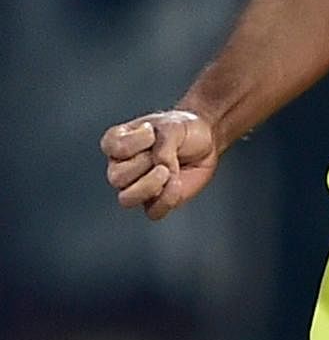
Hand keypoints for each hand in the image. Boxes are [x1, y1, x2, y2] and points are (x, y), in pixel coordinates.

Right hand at [100, 109, 218, 219]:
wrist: (206, 140)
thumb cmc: (183, 129)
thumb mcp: (173, 128)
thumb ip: (162, 147)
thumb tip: (161, 169)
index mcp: (119, 143)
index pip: (111, 146)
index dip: (133, 141)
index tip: (151, 131)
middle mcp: (122, 167)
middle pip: (117, 177)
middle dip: (143, 163)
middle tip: (163, 153)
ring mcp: (137, 187)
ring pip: (126, 199)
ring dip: (149, 185)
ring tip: (168, 172)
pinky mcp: (155, 202)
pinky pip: (152, 212)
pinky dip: (166, 199)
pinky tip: (177, 183)